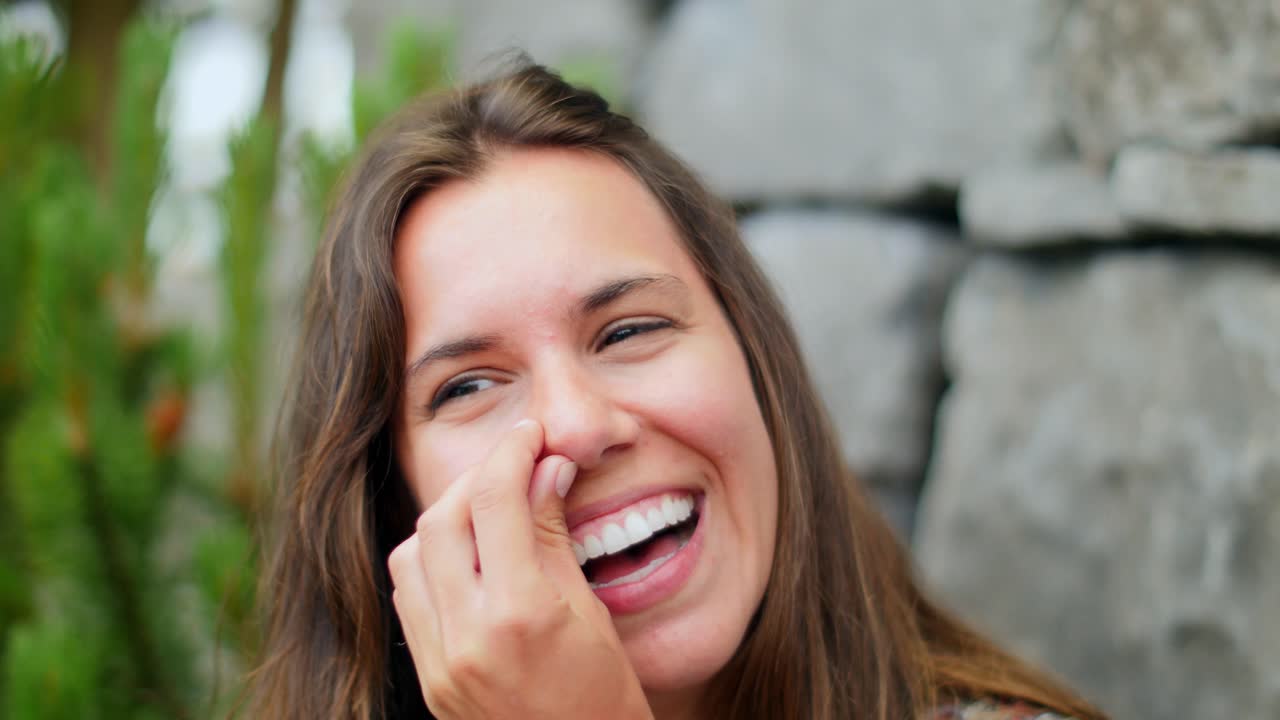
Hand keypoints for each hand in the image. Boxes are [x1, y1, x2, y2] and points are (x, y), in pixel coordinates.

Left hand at [388, 419, 652, 719]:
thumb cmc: (605, 700)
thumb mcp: (593, 612)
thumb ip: (555, 537)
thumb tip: (545, 468)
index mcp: (518, 614)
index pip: (497, 498)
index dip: (514, 451)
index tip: (533, 436)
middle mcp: (466, 637)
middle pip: (444, 517)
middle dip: (479, 478)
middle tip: (515, 465)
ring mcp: (438, 662)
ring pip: (412, 552)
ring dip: (447, 518)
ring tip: (491, 512)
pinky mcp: (428, 677)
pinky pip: (408, 597)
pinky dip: (431, 561)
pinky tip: (470, 557)